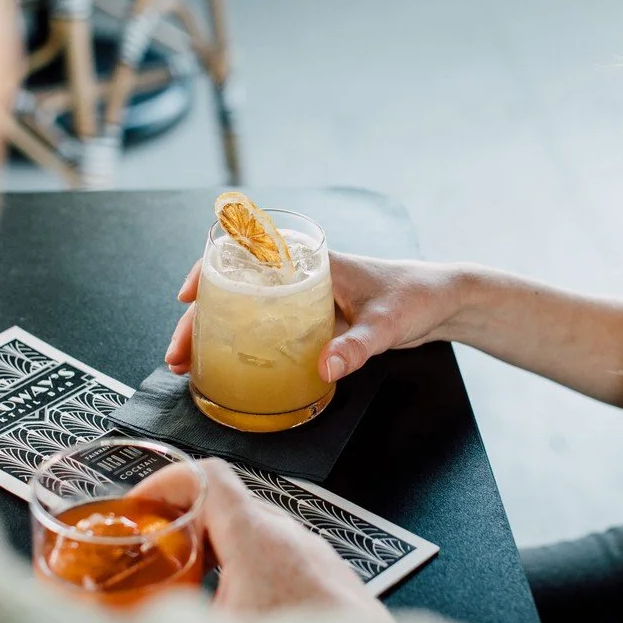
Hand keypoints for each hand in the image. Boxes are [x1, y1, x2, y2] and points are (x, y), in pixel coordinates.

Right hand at [134, 458, 393, 621]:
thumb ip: (167, 618)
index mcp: (257, 538)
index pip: (204, 475)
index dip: (163, 482)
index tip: (139, 504)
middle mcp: (292, 539)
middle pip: (226, 506)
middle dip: (184, 523)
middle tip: (153, 548)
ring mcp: (317, 559)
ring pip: (256, 536)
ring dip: (218, 551)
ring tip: (191, 585)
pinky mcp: (333, 584)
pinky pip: (283, 561)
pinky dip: (250, 572)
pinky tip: (239, 611)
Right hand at [163, 253, 466, 381]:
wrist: (442, 301)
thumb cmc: (417, 295)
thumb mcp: (386, 324)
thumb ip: (356, 346)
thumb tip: (324, 369)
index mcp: (313, 261)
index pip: (248, 254)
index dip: (211, 271)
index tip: (187, 294)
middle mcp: (303, 277)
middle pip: (237, 292)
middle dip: (200, 319)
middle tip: (180, 353)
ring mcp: (305, 300)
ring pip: (246, 312)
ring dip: (215, 334)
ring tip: (189, 364)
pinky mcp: (314, 321)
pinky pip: (267, 329)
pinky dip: (240, 345)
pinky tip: (225, 367)